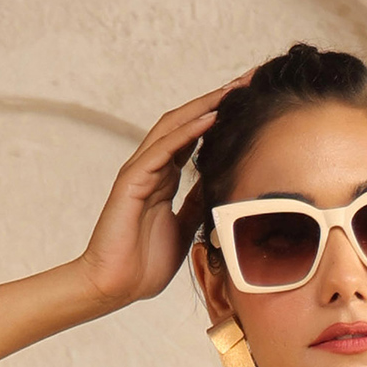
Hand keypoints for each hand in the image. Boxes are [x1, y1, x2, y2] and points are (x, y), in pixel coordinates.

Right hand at [76, 69, 254, 309]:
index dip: (221, 118)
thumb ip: (196, 202)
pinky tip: (210, 118)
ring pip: (174, 126)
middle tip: (249, 80)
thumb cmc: (144, 264)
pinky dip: (187, 131)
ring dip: (205, 105)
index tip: (251, 103)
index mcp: (164, 179)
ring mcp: (140, 171)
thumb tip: (218, 182)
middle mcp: (152, 167)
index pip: (195, 137)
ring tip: (234, 89)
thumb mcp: (184, 228)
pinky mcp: (131, 180)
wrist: (115, 286)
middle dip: (218, 99)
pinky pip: (162, 149)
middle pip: (187, 122)